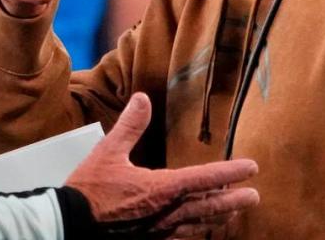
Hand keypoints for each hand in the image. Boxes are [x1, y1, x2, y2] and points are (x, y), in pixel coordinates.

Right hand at [65, 93, 259, 237]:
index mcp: (160, 189)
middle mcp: (166, 213)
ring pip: (198, 225)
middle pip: (209, 206)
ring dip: (219, 218)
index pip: (204, 178)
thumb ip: (130, 126)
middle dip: (234, 200)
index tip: (251, 168)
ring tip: (234, 213)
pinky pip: (181, 238)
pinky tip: (200, 230)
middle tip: (254, 195)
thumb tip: (143, 99)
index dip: (230, 172)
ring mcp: (159, 231)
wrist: (69, 225)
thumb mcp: (108, 152)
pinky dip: (196, 232)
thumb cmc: (89, 190)